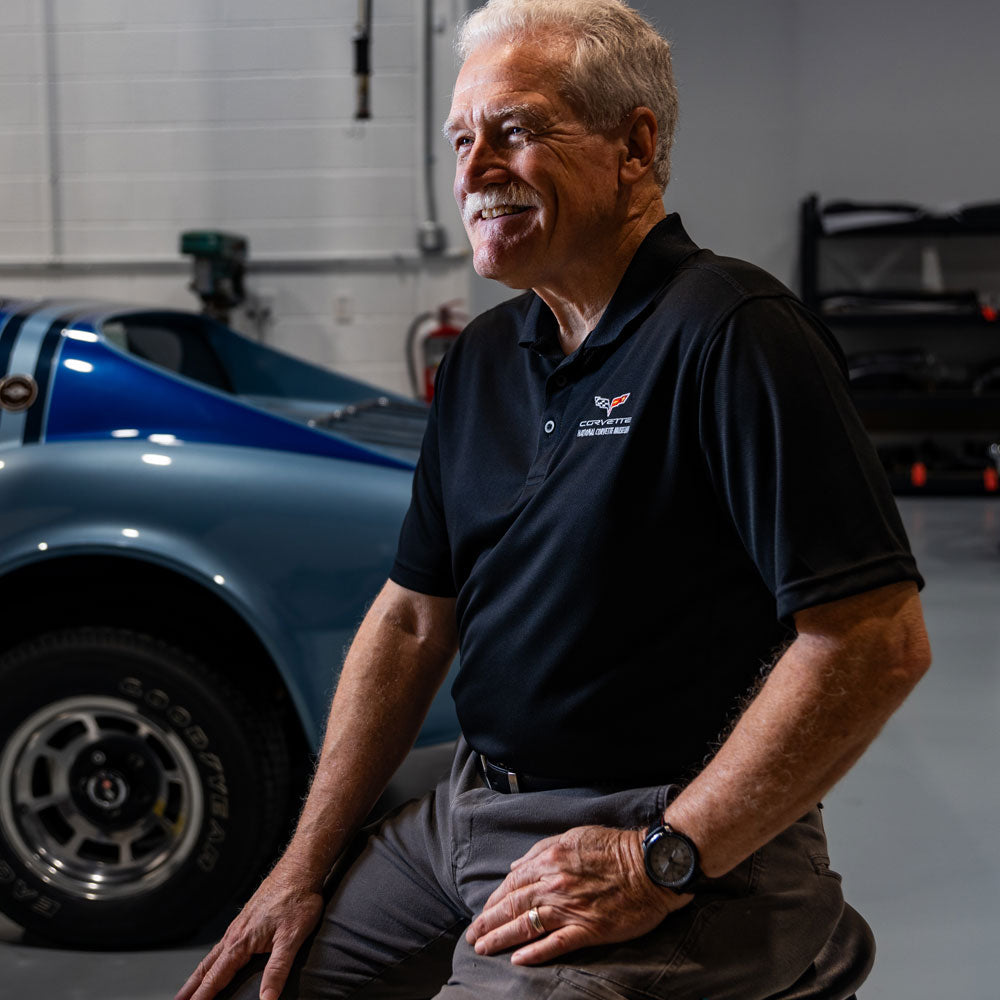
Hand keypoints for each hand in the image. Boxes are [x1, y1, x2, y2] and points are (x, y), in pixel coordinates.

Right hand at [175, 860, 324, 999]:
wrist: (300, 869)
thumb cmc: (298, 899)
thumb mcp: (292, 938)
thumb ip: (277, 970)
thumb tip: (267, 999)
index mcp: (241, 942)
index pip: (214, 979)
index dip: (201, 999)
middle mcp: (235, 934)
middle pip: (206, 969)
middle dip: (190, 990)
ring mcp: (239, 925)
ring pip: (212, 956)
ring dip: (198, 976)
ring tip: (188, 990)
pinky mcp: (246, 919)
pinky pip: (222, 944)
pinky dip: (212, 959)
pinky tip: (216, 961)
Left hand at [465, 824, 690, 964]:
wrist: (650, 865)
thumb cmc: (614, 847)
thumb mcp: (573, 836)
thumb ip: (541, 850)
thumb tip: (516, 867)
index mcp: (550, 861)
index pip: (512, 884)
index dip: (493, 900)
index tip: (482, 912)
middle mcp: (555, 885)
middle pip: (512, 907)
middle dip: (488, 923)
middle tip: (472, 937)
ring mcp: (571, 909)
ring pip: (527, 926)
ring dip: (501, 938)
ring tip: (484, 949)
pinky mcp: (589, 929)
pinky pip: (556, 943)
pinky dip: (535, 953)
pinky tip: (518, 959)